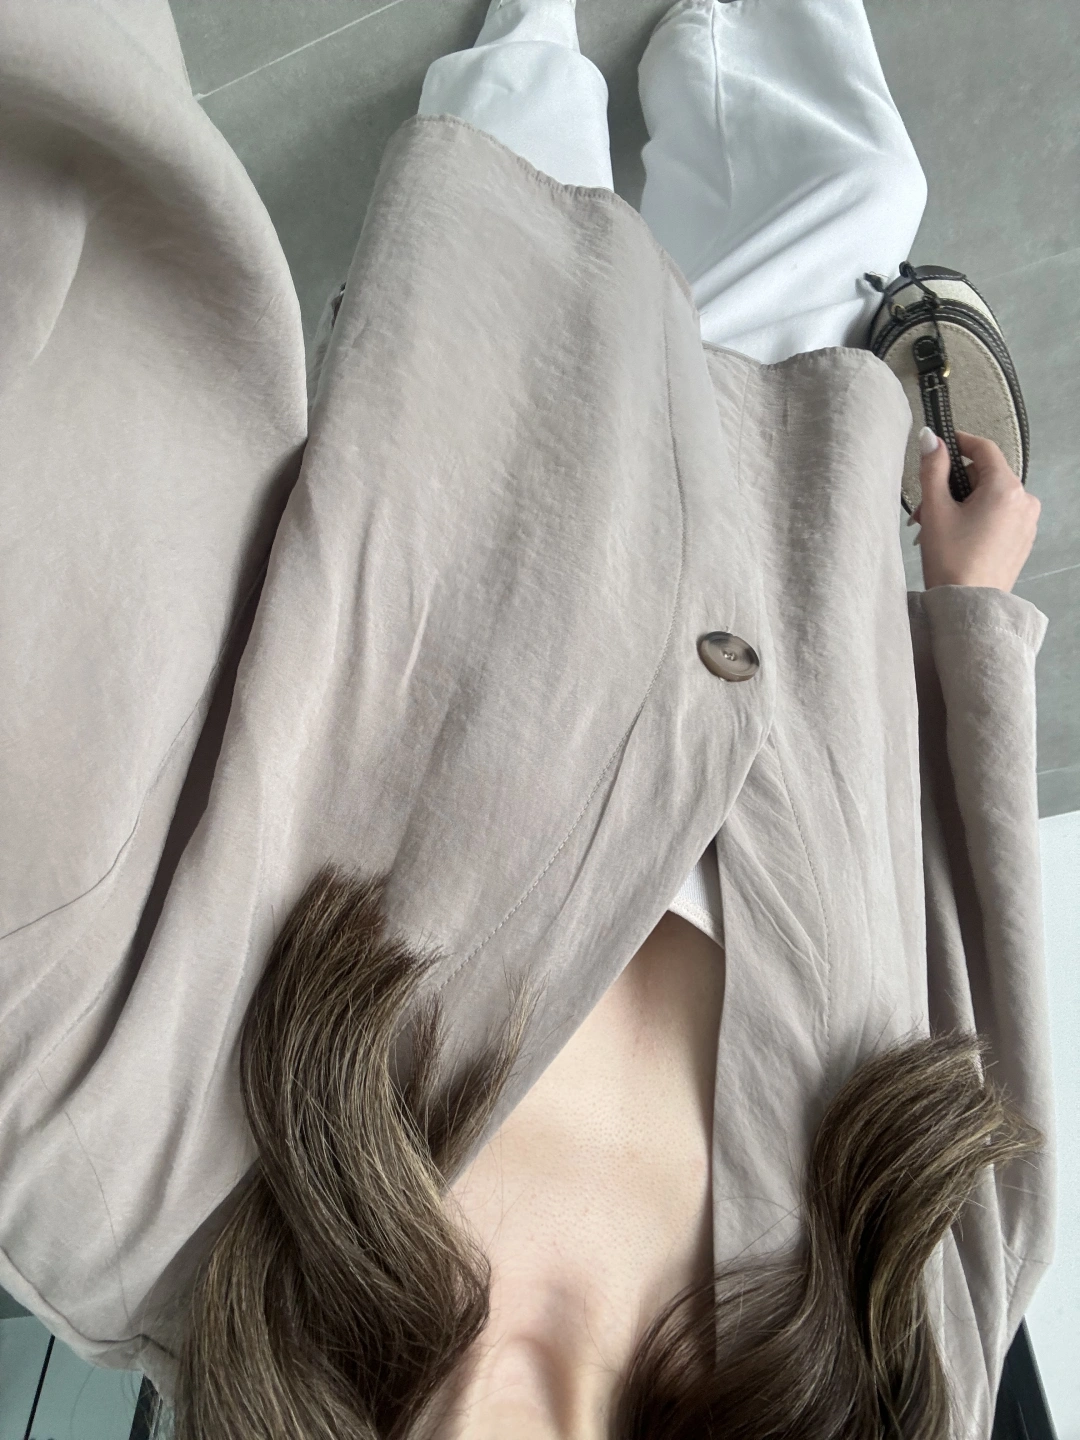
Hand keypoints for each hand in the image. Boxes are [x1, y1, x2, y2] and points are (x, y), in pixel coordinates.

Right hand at [911, 428, 1040, 593]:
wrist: (969, 607)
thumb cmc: (951, 559)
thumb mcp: (935, 509)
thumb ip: (933, 468)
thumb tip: (930, 437)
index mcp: (1006, 488)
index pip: (984, 449)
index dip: (959, 442)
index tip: (939, 446)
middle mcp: (1025, 501)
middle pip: (986, 475)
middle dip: (954, 486)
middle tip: (924, 509)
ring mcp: (1027, 522)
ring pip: (991, 497)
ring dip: (963, 504)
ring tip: (936, 528)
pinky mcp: (1023, 540)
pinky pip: (1000, 516)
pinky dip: (978, 519)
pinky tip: (956, 538)